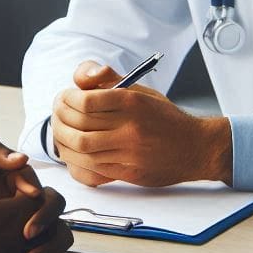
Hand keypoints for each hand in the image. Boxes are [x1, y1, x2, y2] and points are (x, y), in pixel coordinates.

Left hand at [51, 61, 232, 187]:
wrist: (196, 147)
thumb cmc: (164, 117)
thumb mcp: (141, 90)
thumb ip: (109, 81)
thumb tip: (80, 80)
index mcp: (132, 101)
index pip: (85, 101)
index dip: (66, 100)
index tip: (64, 98)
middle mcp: (130, 127)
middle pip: (78, 125)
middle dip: (59, 119)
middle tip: (57, 115)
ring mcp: (129, 152)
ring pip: (81, 149)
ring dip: (63, 142)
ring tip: (60, 133)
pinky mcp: (129, 172)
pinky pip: (92, 168)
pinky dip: (75, 160)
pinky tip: (72, 152)